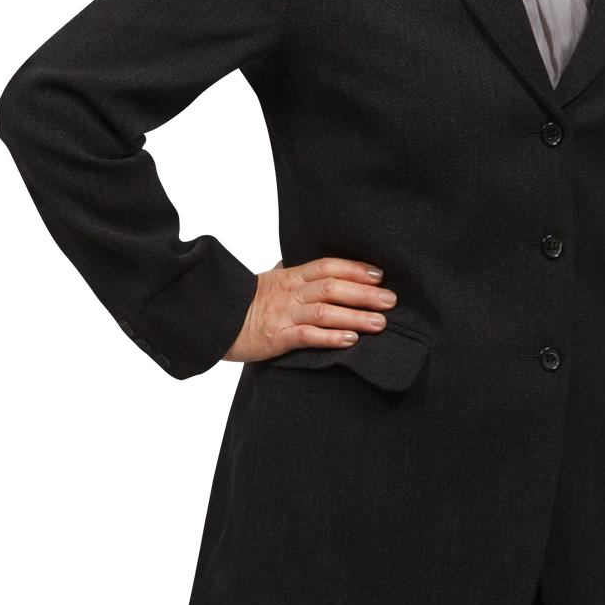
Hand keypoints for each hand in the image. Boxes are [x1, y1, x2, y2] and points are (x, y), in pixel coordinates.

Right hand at [222, 257, 397, 362]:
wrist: (213, 321)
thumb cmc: (243, 303)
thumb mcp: (268, 281)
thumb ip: (291, 274)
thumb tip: (307, 264)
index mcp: (290, 277)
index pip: (327, 266)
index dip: (355, 269)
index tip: (379, 275)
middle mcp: (290, 293)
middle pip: (332, 287)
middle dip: (364, 293)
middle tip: (391, 300)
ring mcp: (284, 314)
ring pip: (325, 311)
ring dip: (356, 316)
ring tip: (380, 323)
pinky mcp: (276, 337)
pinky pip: (307, 336)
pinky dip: (331, 337)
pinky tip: (351, 340)